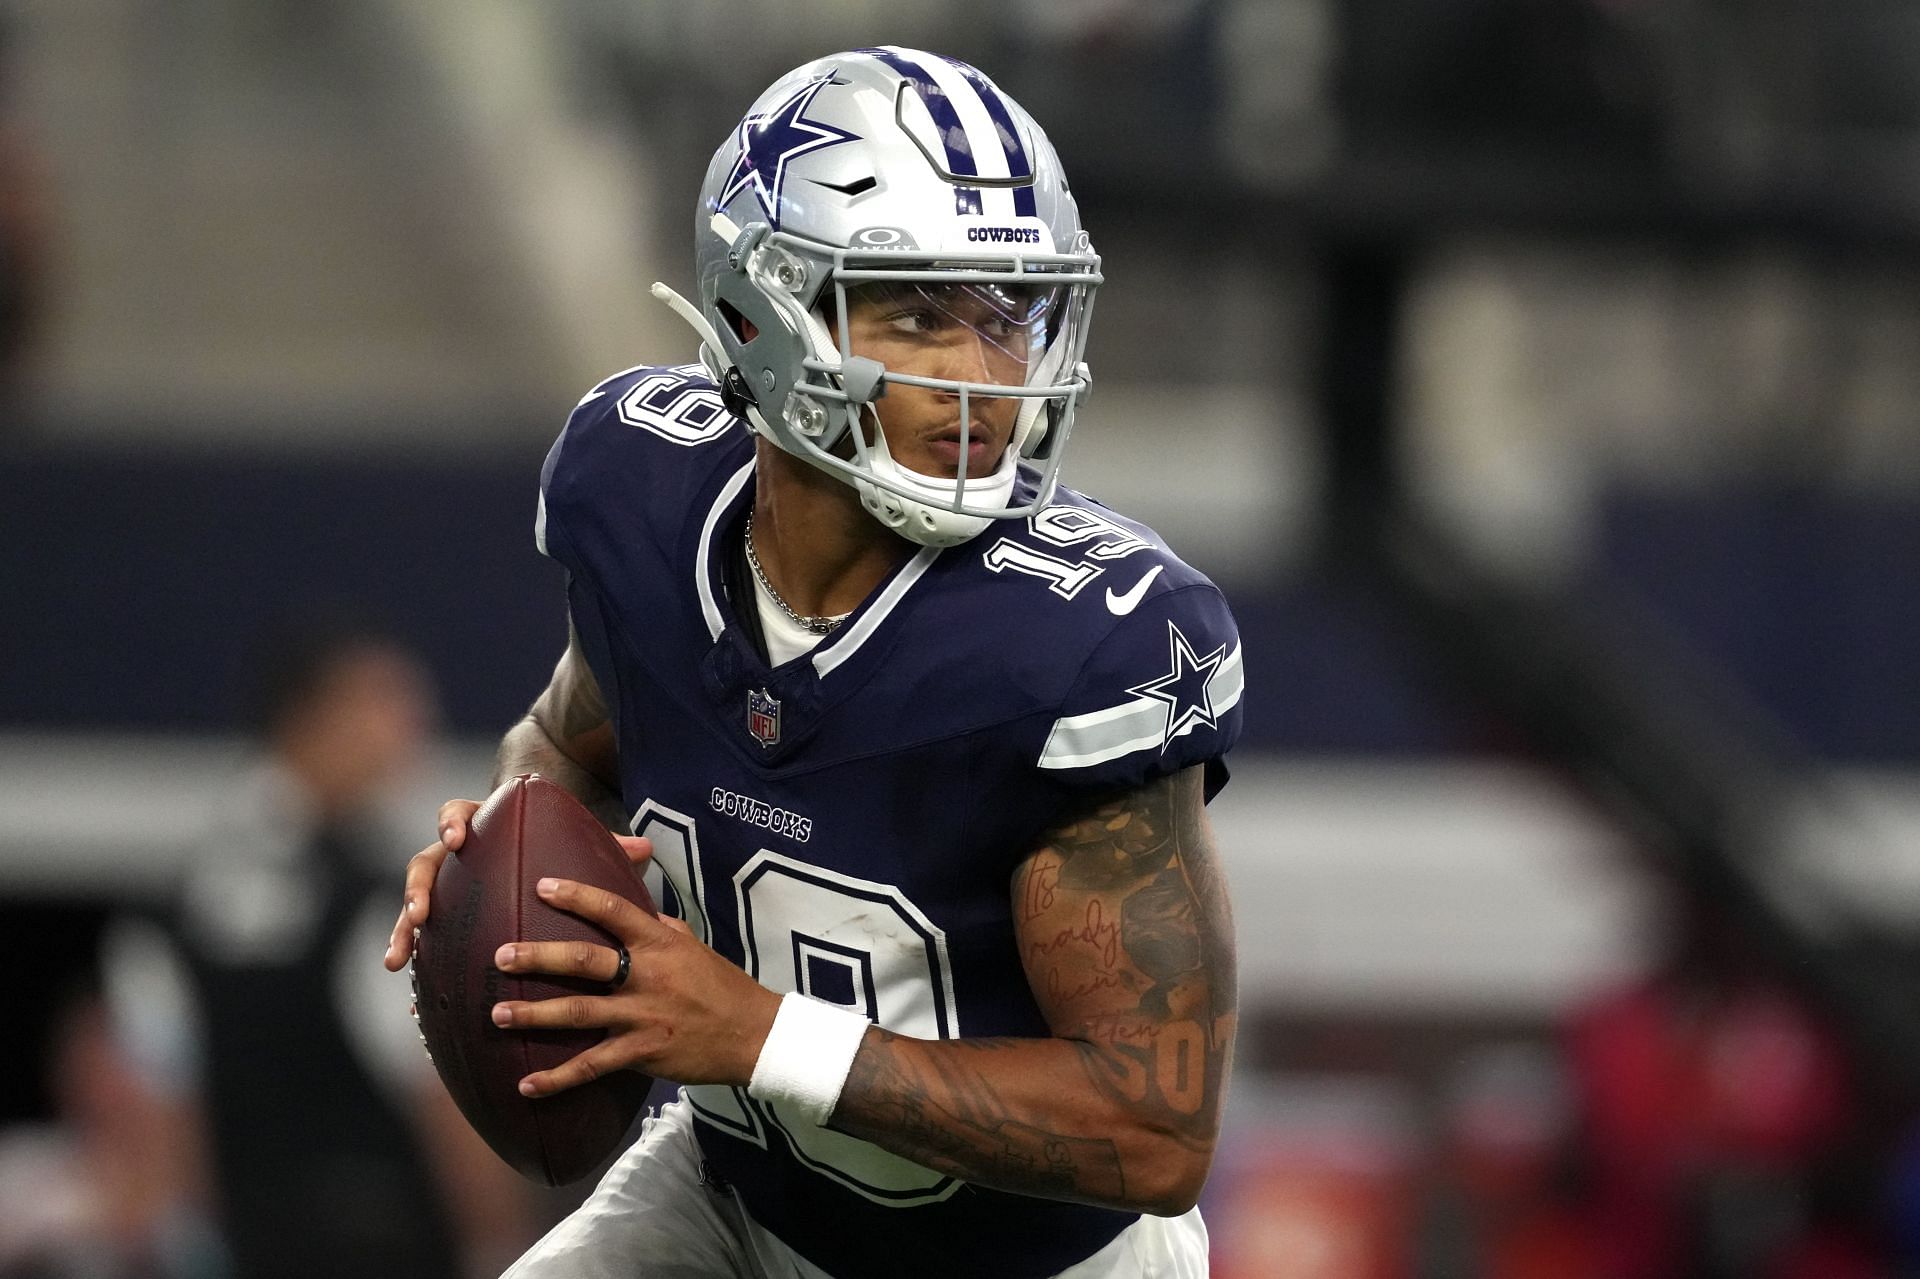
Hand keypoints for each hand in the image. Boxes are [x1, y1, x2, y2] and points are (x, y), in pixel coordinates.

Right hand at [383, 798, 654, 971]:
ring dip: (403, 930)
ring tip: (398, 960)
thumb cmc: (564, 852)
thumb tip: (644, 849)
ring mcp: (446, 892)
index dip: (453, 822)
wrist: (544, 868)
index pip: (460, 813)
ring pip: (414, 906)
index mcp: (485, 829)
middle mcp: (457, 859)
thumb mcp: (583, 847)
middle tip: (421, 912)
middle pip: (426, 863)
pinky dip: (418, 970)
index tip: (457, 839)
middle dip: (418, 887)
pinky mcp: (446, 925)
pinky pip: (424, 945)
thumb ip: (607, 846)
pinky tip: (416, 1006)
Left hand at [488, 876, 780, 1095]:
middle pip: (584, 960)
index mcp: (660, 942)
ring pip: (578, 1013)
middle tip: (501, 955)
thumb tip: (638, 909)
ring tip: (497, 1015)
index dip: (577, 895)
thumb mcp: (694, 946)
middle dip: (539, 957)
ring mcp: (642, 1016)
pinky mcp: (642, 1053)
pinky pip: (592, 1066)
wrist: (753, 1035)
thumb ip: (662, 928)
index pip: (613, 909)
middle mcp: (647, 975)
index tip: (541, 886)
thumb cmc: (723, 986)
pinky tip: (526, 1085)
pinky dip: (557, 1078)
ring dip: (534, 1015)